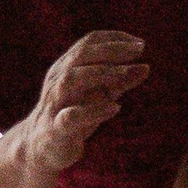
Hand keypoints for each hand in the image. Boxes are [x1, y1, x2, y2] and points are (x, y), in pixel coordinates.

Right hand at [21, 31, 148, 177]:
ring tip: (126, 73)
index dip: (114, 39)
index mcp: (66, 67)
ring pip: (71, 80)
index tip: (140, 44)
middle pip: (80, 56)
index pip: (88, 43)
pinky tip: (115, 107)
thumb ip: (120, 82)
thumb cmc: (73, 115)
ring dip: (101, 73)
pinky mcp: (56, 128)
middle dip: (111, 50)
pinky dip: (94, 110)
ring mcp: (54, 103)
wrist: (41, 149)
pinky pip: (71, 116)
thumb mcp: (99, 95)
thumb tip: (146, 67)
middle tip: (139, 50)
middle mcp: (58, 80)